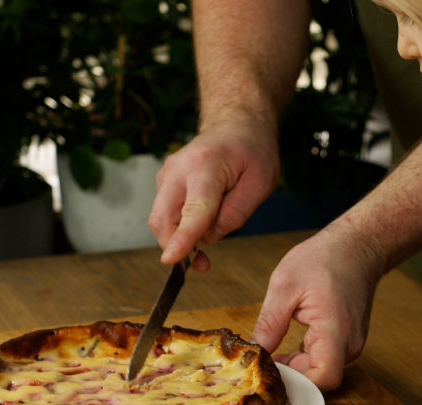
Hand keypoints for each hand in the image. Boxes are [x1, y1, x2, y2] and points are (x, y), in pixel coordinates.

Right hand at [149, 117, 279, 270]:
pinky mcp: (163, 182)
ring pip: (161, 219)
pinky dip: (180, 226)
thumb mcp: (260, 184)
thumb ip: (235, 214)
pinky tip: (204, 219)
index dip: (183, 238)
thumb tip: (207, 238)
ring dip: (180, 238)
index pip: (194, 210)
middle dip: (177, 247)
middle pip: (164, 219)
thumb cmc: (252, 151)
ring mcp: (166, 174)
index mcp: (206, 165)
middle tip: (204, 264)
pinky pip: (166, 214)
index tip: (171, 259)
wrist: (235, 124)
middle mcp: (178, 168)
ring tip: (211, 237)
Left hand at [251, 226, 383, 390]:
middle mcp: (349, 344)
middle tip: (259, 367)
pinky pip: (324, 359)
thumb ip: (269, 324)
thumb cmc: (324, 259)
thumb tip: (255, 352)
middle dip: (289, 376)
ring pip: (321, 370)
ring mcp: (351, 343)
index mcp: (336, 330)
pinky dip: (304, 358)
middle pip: (319, 378)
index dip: (296, 381)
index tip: (270, 372)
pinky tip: (285, 348)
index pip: (322, 377)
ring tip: (269, 355)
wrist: (356, 246)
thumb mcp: (285, 286)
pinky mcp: (347, 341)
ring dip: (296, 367)